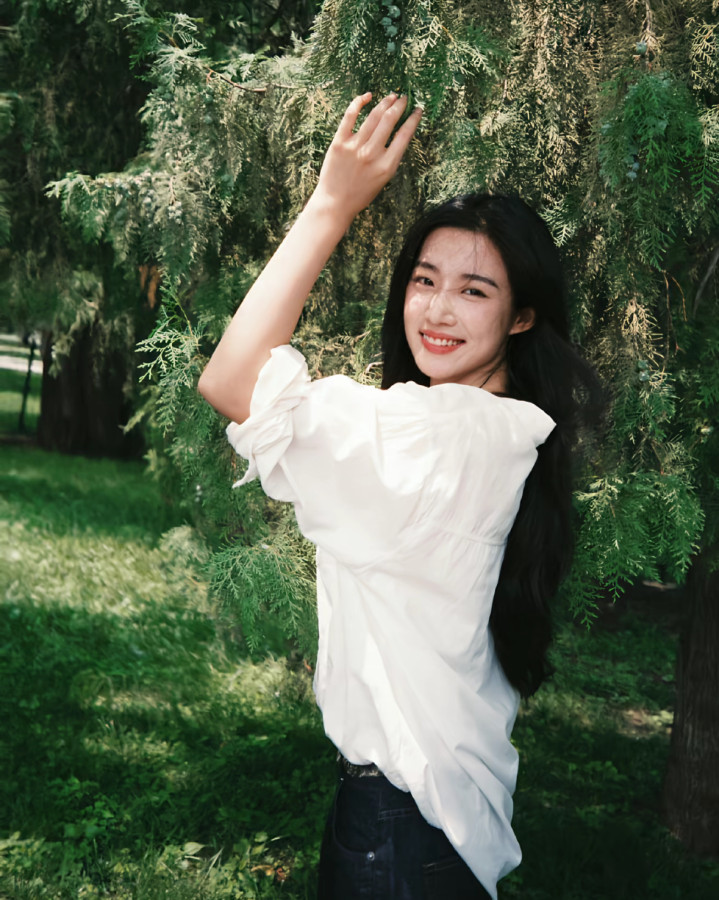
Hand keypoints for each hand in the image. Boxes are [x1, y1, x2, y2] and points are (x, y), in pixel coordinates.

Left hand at [311, 92, 422, 223]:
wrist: (335, 203)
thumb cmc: (361, 193)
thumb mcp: (384, 179)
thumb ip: (391, 157)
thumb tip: (400, 132)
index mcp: (386, 166)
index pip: (405, 135)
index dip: (413, 119)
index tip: (417, 110)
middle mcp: (371, 154)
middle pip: (389, 121)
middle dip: (399, 106)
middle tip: (403, 99)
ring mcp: (354, 147)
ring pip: (373, 116)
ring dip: (384, 103)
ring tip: (391, 97)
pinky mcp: (339, 143)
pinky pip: (350, 116)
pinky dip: (359, 102)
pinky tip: (367, 96)